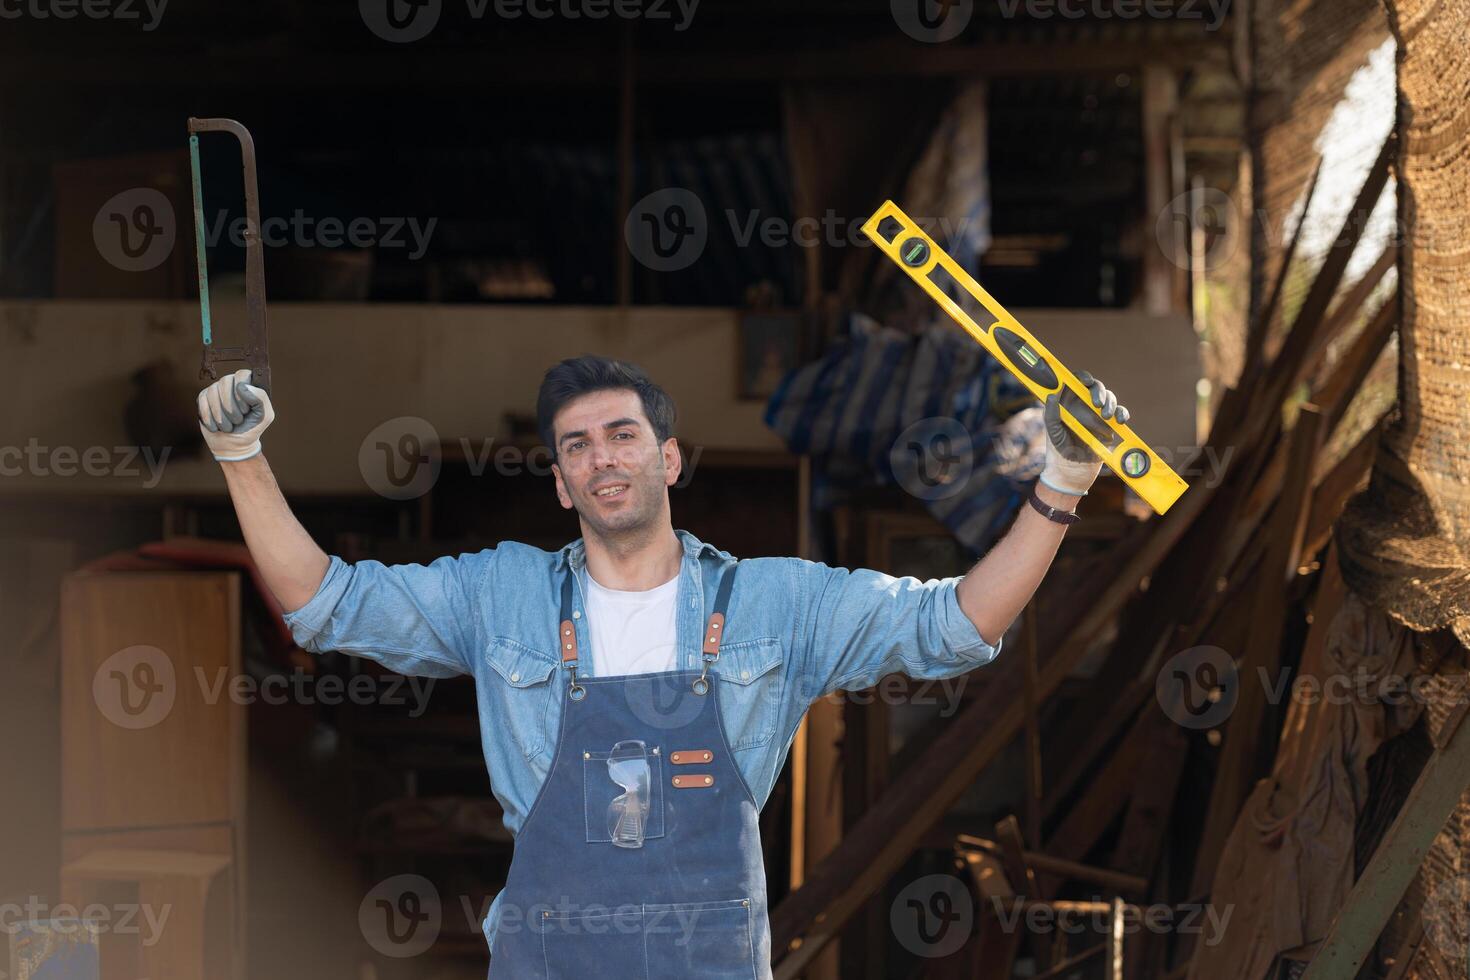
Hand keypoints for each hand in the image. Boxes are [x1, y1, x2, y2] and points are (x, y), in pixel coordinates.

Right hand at [197, 369, 274, 461]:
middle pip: (225, 381)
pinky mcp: (203, 398)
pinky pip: (202, 401)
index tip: (245, 408)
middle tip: (237, 421)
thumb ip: (261, 398)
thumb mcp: (265, 416)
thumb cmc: (251, 427)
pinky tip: (217, 426)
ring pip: (213, 391)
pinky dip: (210, 417)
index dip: (242, 389)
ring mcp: (216, 389)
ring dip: (221, 415)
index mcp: (248, 384)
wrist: (234, 444)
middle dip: (231, 405)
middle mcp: (231, 383)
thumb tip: (243, 386)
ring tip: (228, 427)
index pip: (242, 374)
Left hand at [1040, 371, 1128, 495]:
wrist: (1075, 466)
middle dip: (1099, 391)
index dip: (1082, 377)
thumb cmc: (1060, 446)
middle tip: (1098, 403)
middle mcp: (1085, 403)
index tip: (1086, 380)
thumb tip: (1051, 395)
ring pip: (1110, 398)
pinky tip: (1119, 420)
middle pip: (1096, 387)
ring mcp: (1099, 412)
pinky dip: (1122, 413)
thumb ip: (1050, 414)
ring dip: (1111, 403)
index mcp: (1070, 400)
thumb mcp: (1053, 431)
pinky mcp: (1110, 423)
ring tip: (1106, 416)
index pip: (1077, 381)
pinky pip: (1120, 413)